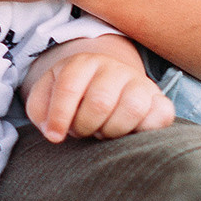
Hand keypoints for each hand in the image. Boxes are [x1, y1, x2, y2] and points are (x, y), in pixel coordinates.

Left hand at [23, 39, 174, 143]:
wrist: (105, 86)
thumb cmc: (73, 99)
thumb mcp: (47, 98)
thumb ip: (40, 111)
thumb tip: (53, 132)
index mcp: (82, 63)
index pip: (69, 87)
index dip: (59, 117)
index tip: (55, 137)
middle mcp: (114, 68)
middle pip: (100, 102)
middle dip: (86, 127)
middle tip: (83, 131)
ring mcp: (139, 82)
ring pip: (132, 108)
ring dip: (113, 131)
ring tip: (104, 132)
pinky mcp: (159, 100)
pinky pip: (160, 116)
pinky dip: (144, 130)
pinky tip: (128, 131)